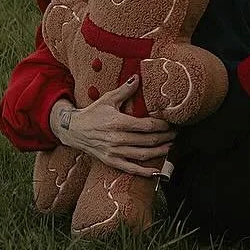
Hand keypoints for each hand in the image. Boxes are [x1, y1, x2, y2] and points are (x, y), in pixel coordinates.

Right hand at [51, 76, 175, 176]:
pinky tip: (156, 172)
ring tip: (171, 146)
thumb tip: (138, 77)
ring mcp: (114, 152)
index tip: (171, 123)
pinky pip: (130, 169)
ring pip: (142, 154)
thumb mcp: (108, 99)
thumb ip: (125, 90)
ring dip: (159, 152)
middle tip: (176, 133)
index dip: (162, 125)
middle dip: (165, 137)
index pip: (146, 125)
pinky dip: (144, 172)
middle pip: (148, 140)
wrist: (73, 130)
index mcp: (118, 123)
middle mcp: (117, 139)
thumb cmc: (92, 113)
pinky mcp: (111, 161)